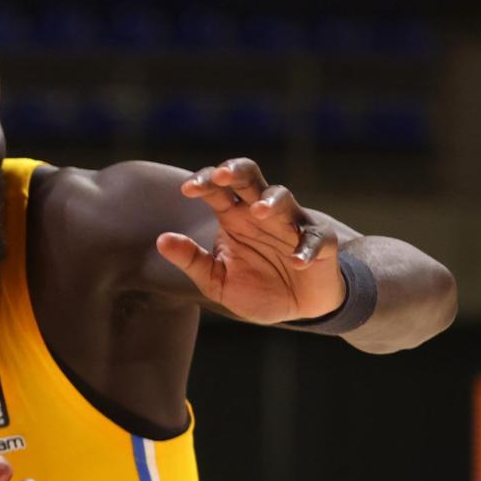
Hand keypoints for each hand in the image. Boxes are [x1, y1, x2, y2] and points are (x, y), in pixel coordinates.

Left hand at [156, 157, 346, 323]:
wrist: (296, 309)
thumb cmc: (255, 287)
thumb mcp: (215, 281)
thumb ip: (191, 260)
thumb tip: (161, 240)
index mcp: (233, 217)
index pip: (217, 189)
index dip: (204, 182)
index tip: (187, 189)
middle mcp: (261, 213)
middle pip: (250, 177)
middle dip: (235, 171)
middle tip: (221, 175)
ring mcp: (291, 224)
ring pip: (283, 197)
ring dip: (271, 201)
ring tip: (259, 211)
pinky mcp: (319, 242)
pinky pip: (315, 238)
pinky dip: (306, 248)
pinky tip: (295, 261)